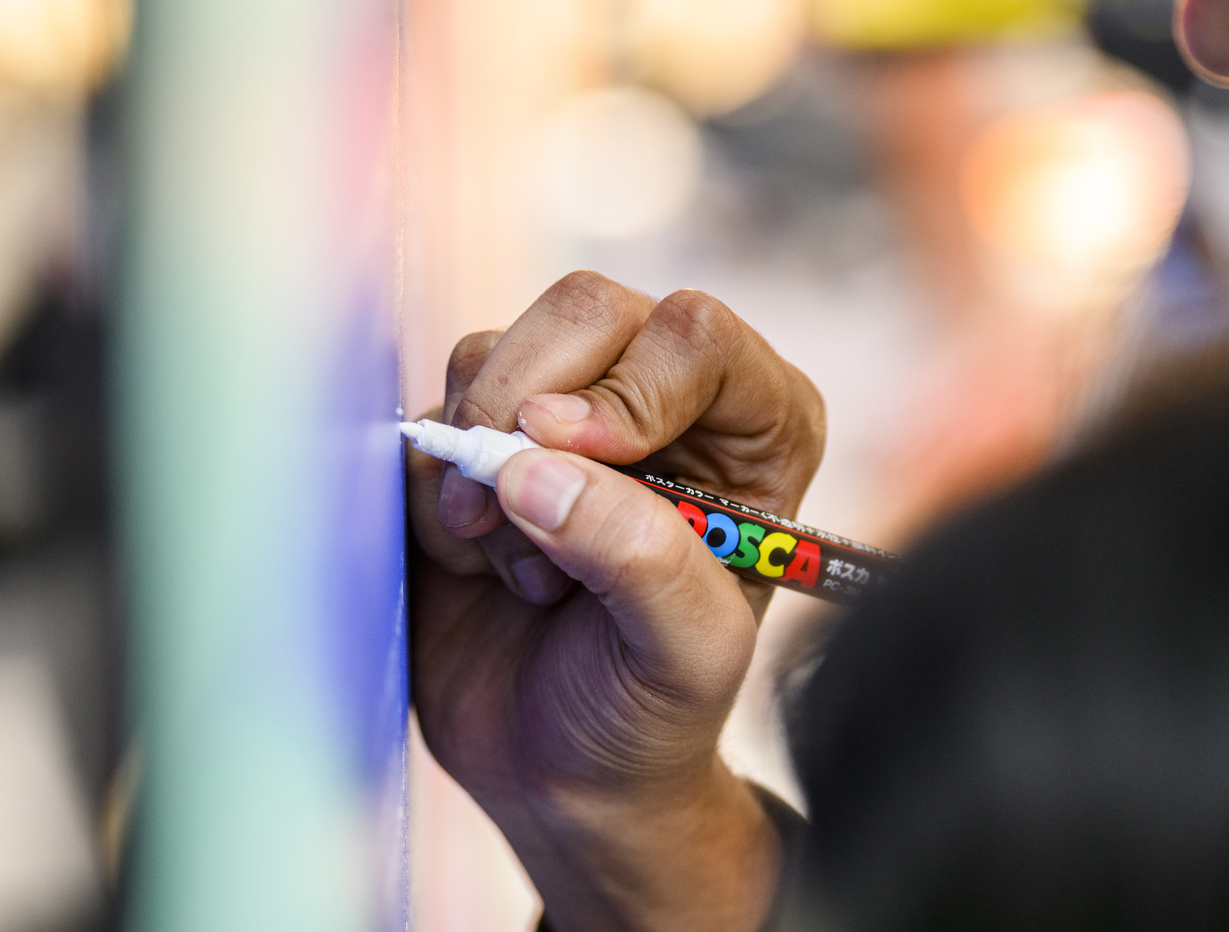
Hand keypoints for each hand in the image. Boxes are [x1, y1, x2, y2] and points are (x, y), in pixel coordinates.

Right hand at [407, 271, 824, 930]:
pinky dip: (437, 489)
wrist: (559, 772)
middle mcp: (666, 400)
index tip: (573, 463)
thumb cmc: (649, 712)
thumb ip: (636, 555)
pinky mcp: (484, 444)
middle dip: (528, 411)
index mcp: (753, 429)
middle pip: (587, 310)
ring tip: (525, 570)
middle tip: (514, 514)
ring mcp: (568, 415)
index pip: (696, 336)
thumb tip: (533, 466)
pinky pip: (434, 411)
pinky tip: (482, 562)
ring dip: (483, 466)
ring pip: (496, 353)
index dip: (629, 389)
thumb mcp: (684, 654)